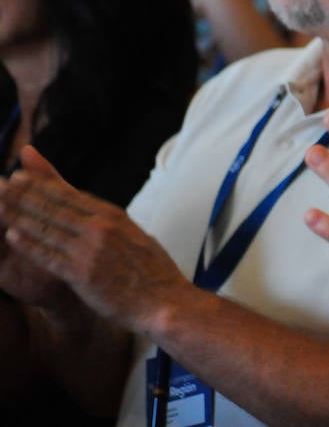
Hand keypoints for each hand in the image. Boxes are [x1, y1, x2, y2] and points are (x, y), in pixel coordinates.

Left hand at [0, 146, 189, 330]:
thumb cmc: (152, 272)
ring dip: (18, 214)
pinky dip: (29, 244)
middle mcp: (101, 227)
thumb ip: (112, 223)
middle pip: (53, 206)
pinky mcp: (83, 274)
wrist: (165, 301)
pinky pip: (49, 256)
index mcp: (114, 216)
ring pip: (46, 228)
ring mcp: (91, 250)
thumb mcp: (135, 236)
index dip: (41, 184)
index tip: (20, 175)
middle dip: (22, 194)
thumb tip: (99, 212)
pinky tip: (11, 235)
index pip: (70, 194)